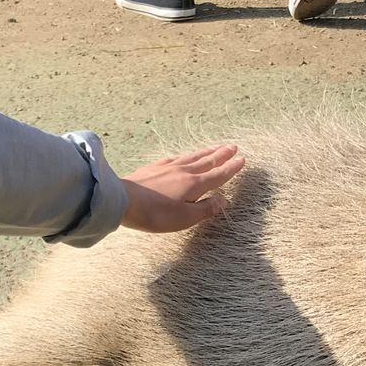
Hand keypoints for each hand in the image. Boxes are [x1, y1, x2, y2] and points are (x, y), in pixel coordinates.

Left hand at [121, 144, 245, 232]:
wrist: (123, 200)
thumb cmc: (155, 214)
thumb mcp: (185, 218)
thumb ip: (206, 209)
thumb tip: (223, 201)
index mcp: (195, 185)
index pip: (218, 175)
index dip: (231, 168)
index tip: (242, 159)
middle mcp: (185, 172)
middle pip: (207, 161)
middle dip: (222, 155)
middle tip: (233, 147)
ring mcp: (169, 167)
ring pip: (193, 156)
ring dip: (207, 152)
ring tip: (216, 147)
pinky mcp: (155, 167)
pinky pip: (177, 158)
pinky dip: (187, 155)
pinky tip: (186, 155)